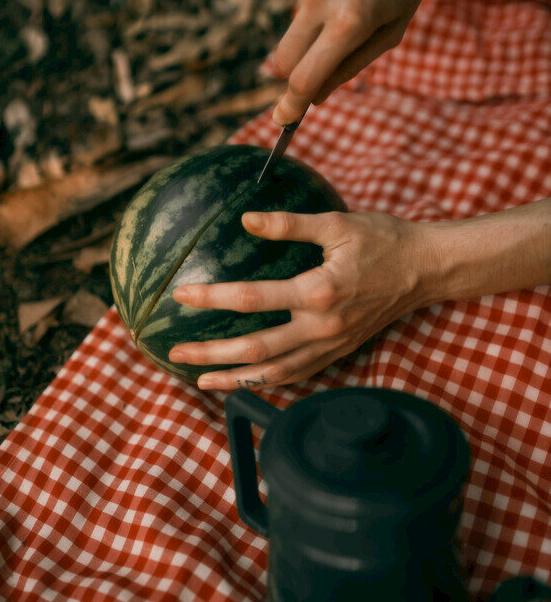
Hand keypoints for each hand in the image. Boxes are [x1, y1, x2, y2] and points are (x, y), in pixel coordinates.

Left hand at [170, 209, 425, 389]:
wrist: (426, 270)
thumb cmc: (384, 240)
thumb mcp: (336, 224)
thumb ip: (288, 224)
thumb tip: (246, 219)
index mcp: (319, 292)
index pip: (252, 298)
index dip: (212, 297)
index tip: (181, 295)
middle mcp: (322, 327)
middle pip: (256, 350)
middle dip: (212, 355)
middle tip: (176, 354)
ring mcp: (331, 345)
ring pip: (275, 373)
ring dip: (235, 379)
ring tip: (201, 381)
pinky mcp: (338, 352)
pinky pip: (297, 374)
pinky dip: (267, 381)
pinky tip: (244, 380)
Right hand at [270, 0, 450, 125]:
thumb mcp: (394, 28)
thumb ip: (351, 66)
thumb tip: (316, 96)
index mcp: (350, 20)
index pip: (306, 78)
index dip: (293, 105)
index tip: (283, 122)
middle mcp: (319, 1)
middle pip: (286, 63)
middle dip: (297, 79)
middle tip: (313, 87)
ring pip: (292, 36)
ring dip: (312, 40)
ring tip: (353, 7)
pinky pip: (300, 8)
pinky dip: (317, 10)